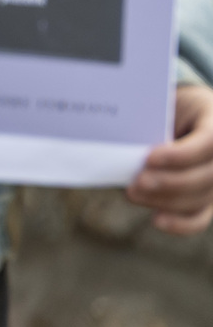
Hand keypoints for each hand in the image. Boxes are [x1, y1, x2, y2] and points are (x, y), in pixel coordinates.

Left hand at [130, 83, 212, 233]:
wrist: (183, 114)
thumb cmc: (169, 107)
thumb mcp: (165, 103)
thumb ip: (153, 119)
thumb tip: (122, 135)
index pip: (209, 143)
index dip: (181, 155)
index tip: (149, 158)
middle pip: (206, 177)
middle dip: (169, 183)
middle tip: (137, 182)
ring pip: (201, 198)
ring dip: (165, 200)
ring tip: (133, 194)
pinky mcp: (208, 198)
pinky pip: (200, 217)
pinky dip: (181, 223)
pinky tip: (158, 220)